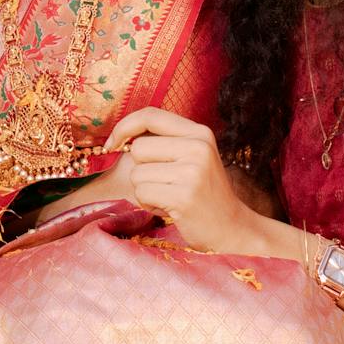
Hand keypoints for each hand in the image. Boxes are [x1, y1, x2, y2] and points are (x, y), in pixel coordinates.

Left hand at [101, 108, 259, 252]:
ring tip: (170, 197)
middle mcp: (197, 147)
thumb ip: (165, 142)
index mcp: (199, 133)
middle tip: (165, 184)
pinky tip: (169, 209)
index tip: (112, 144)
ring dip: (145, 190)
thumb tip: (120, 138)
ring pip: (137, 174)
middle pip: (138, 148)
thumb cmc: (204, 193)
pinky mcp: (183, 197)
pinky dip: (148, 204)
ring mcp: (192, 172)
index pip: (150, 115)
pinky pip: (141, 194)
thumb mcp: (193, 157)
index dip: (124, 127)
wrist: (232, 228)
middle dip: (141, 170)